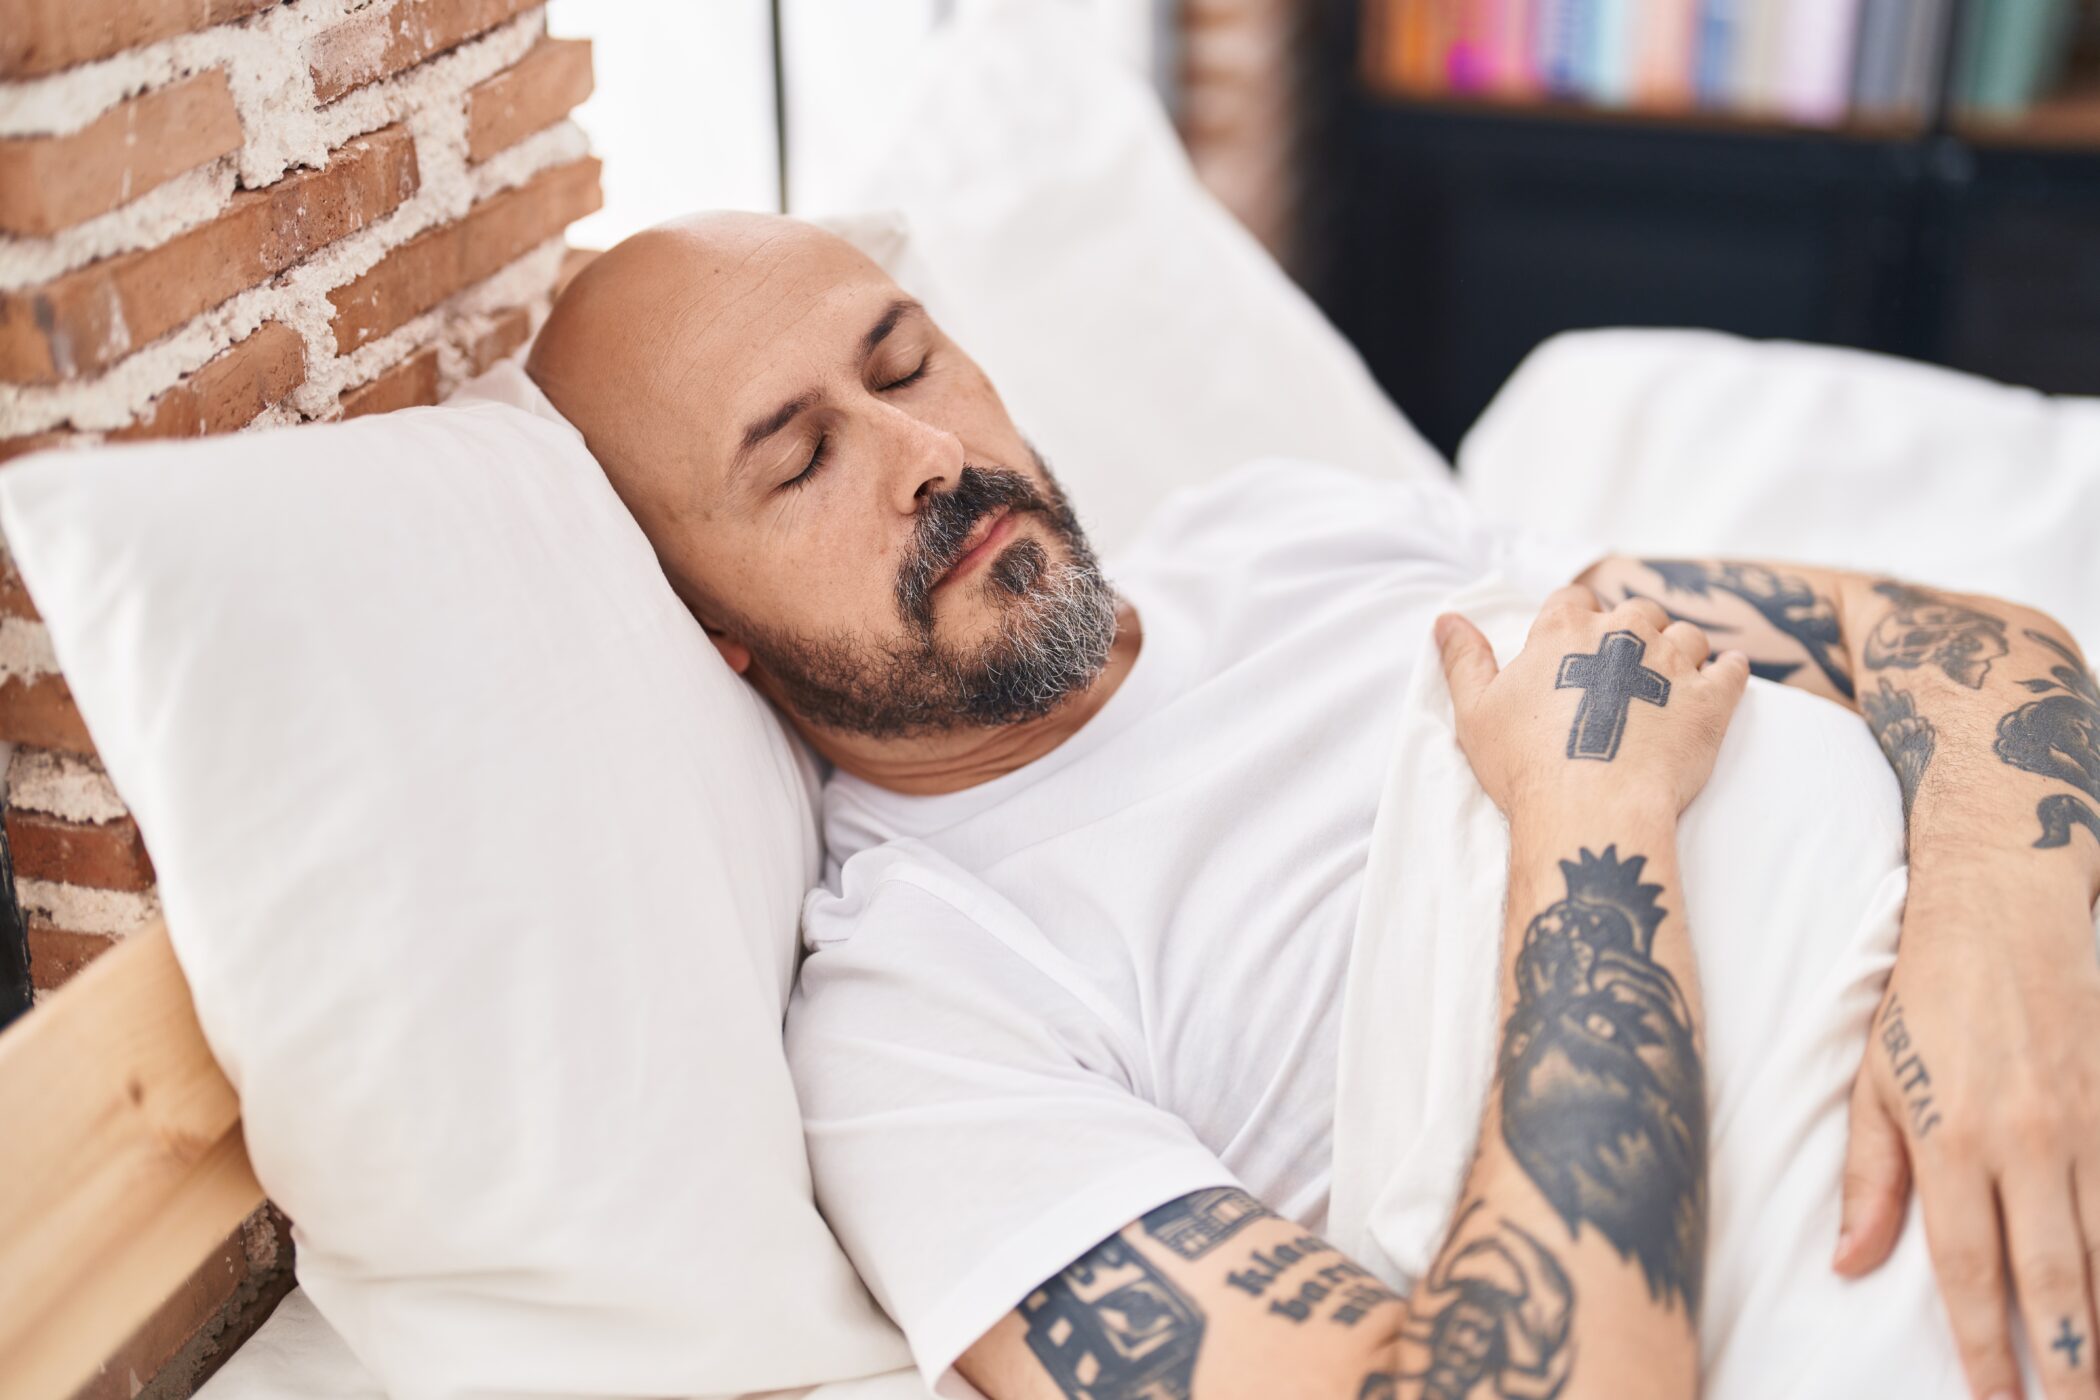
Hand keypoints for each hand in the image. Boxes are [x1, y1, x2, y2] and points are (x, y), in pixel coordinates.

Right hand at [1436, 585, 1750, 820]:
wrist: (1591, 809)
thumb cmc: (1525, 765)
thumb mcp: (1475, 710)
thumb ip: (1464, 658)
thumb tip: (1447, 618)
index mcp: (1564, 628)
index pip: (1574, 599)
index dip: (1574, 622)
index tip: (1573, 650)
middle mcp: (1623, 631)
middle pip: (1636, 611)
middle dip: (1630, 634)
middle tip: (1620, 675)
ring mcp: (1672, 662)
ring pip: (1687, 636)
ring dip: (1678, 653)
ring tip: (1665, 686)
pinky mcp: (1712, 699)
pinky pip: (1732, 669)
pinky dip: (1726, 673)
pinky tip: (1716, 685)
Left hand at [1837, 869, 2099, 1399]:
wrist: (2001, 920)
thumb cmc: (1923, 1006)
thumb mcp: (1875, 1085)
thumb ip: (1869, 1179)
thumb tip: (1850, 1265)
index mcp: (1952, 1140)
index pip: (1970, 1269)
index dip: (1986, 1347)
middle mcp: (2026, 1141)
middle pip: (2057, 1277)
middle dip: (2069, 1359)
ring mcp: (2087, 1126)